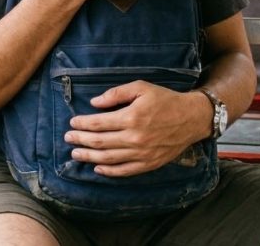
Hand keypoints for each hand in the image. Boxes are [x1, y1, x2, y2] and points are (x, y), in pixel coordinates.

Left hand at [64, 82, 212, 176]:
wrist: (191, 118)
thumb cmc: (165, 100)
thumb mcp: (141, 87)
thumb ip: (116, 94)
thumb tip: (95, 102)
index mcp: (131, 117)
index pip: (99, 123)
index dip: (83, 124)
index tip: (72, 122)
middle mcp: (135, 138)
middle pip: (100, 142)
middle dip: (81, 140)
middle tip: (68, 138)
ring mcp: (142, 153)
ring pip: (109, 158)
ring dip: (89, 157)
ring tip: (76, 154)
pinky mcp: (149, 163)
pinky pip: (125, 170)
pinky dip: (109, 172)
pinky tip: (98, 168)